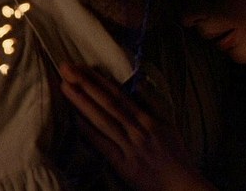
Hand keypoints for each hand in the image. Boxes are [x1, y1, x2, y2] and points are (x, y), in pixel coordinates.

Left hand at [59, 63, 215, 190]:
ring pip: (102, 119)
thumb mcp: (168, 123)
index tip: (81, 66)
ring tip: (65, 86)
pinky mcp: (122, 164)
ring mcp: (128, 146)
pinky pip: (102, 144)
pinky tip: (74, 118)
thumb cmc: (174, 153)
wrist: (180, 183)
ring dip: (82, 102)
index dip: (99, 78)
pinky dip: (89, 130)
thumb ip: (152, 102)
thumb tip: (138, 82)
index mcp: (147, 118)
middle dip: (86, 83)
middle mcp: (137, 129)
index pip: (118, 93)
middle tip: (66, 68)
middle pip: (107, 102)